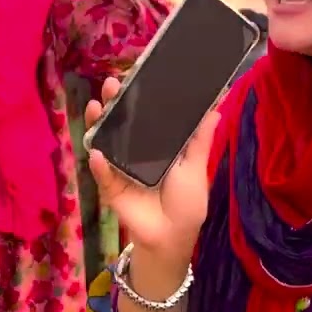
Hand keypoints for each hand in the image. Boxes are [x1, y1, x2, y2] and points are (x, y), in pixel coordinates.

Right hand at [85, 76, 217, 264]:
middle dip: (113, 103)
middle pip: (119, 123)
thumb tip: (216, 110)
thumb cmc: (186, 202)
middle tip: (110, 85)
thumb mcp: (196, 167)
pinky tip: (98, 153)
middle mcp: (133, 152)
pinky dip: (100, 165)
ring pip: (104, 142)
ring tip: (95, 108)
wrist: (172, 236)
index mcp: (154, 145)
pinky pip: (102, 174)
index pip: (142, 116)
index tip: (132, 76)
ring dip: (97, 125)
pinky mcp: (110, 187)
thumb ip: (200, 139)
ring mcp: (118, 168)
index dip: (136, 97)